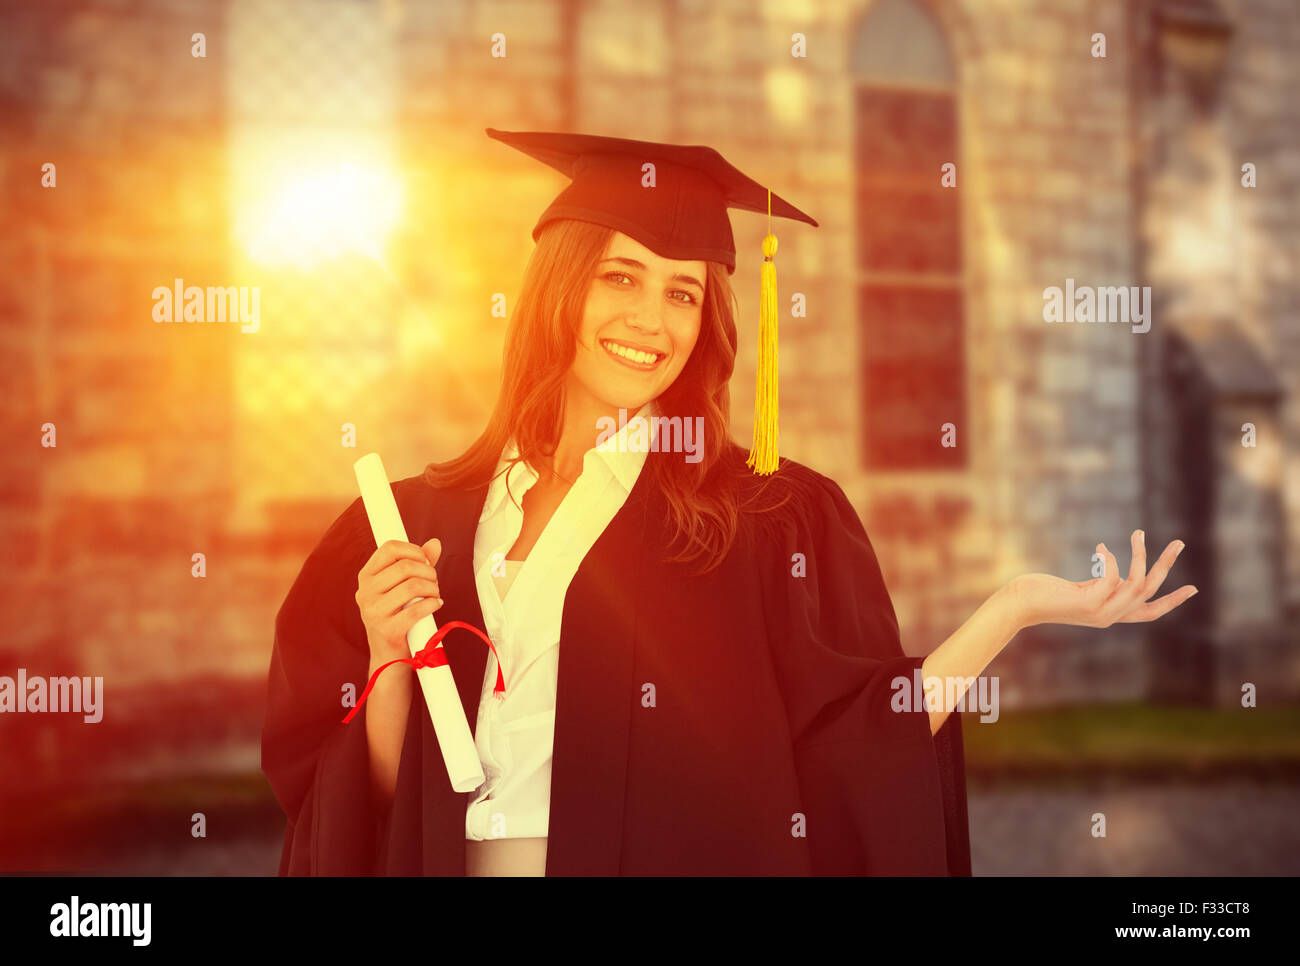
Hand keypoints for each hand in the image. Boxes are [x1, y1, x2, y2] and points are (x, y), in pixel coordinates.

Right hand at [356, 537, 444, 661]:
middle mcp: (365, 592)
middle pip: (405, 567)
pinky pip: (417, 609)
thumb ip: (418, 564)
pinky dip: (432, 604)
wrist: (389, 655)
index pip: (389, 548)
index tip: (425, 561)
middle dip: (428, 572)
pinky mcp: (386, 629)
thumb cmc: (397, 615)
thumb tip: (435, 543)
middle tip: (434, 582)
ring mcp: (373, 611)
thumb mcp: (402, 587)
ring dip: (433, 589)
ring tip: (435, 594)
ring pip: (413, 586)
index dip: (413, 550)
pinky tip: (436, 604)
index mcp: (366, 576)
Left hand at [1008, 529, 1196, 629]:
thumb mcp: (1082, 590)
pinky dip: (1110, 559)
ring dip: (1140, 555)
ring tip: (1138, 533)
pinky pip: (1112, 578)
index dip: (1172, 601)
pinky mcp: (1089, 604)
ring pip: (1136, 583)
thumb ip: (1102, 586)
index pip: (1149, 612)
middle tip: (1179, 543)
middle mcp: (1110, 617)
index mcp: (1110, 614)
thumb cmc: (1044, 592)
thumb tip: (1119, 575)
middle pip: (1150, 593)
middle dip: (1166, 566)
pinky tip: (1100, 547)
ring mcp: (1101, 613)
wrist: (1019, 603)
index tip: (1194, 589)